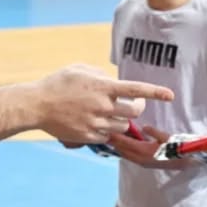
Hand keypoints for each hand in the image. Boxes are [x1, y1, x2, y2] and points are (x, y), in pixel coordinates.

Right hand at [33, 65, 173, 143]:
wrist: (36, 105)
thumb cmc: (58, 84)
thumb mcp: (80, 69)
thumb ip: (101, 75)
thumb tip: (113, 82)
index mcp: (102, 87)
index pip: (136, 89)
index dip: (155, 92)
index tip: (170, 95)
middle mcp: (102, 106)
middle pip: (134, 112)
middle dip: (137, 108)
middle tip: (131, 104)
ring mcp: (96, 123)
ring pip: (122, 125)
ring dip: (121, 119)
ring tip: (106, 112)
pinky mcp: (88, 136)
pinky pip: (107, 135)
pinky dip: (106, 130)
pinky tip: (93, 121)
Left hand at [108, 126, 183, 168]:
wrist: (185, 162)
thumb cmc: (177, 148)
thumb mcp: (166, 137)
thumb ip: (153, 132)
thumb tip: (144, 127)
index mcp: (144, 151)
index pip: (124, 143)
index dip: (114, 136)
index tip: (106, 129)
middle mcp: (140, 159)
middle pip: (121, 150)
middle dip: (113, 141)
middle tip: (106, 131)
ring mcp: (142, 163)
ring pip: (124, 154)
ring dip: (118, 146)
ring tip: (113, 137)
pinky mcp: (144, 164)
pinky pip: (129, 157)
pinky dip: (124, 150)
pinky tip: (124, 144)